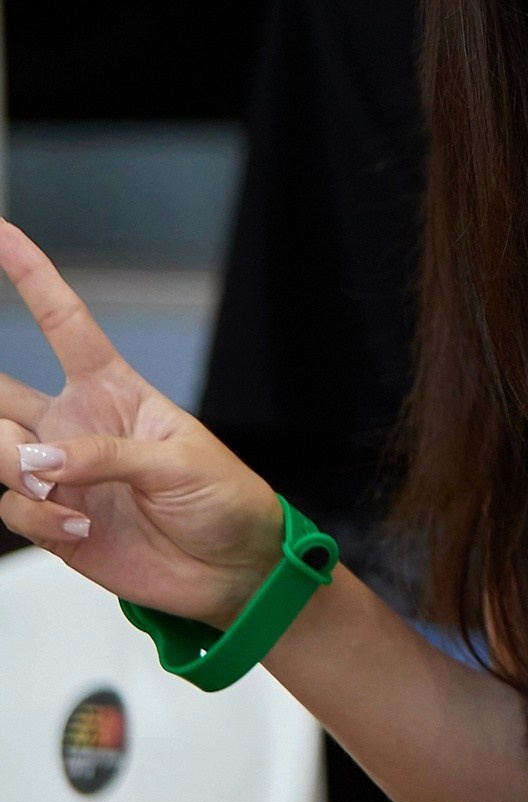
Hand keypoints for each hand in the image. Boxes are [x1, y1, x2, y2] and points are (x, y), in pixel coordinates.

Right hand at [0, 222, 284, 624]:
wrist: (232, 568)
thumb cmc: (225, 500)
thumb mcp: (180, 463)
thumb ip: (106, 456)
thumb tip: (40, 459)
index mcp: (116, 391)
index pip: (65, 323)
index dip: (32, 277)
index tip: (0, 233)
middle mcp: (77, 425)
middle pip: (0, 394)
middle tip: (4, 426)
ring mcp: (61, 474)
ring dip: (18, 470)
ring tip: (62, 492)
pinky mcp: (52, 521)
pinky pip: (13, 509)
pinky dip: (39, 520)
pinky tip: (80, 530)